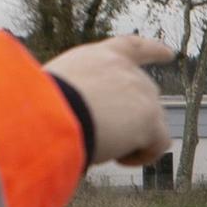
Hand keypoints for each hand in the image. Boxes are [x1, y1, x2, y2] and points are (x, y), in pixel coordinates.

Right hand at [44, 37, 173, 165]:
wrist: (44, 113)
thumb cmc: (35, 108)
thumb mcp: (56, 89)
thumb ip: (78, 94)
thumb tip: (80, 116)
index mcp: (99, 57)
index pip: (133, 47)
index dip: (153, 51)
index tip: (170, 54)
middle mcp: (125, 69)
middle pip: (146, 96)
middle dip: (133, 119)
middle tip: (102, 136)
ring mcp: (141, 91)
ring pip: (152, 124)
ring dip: (131, 140)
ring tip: (99, 147)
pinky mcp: (150, 116)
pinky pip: (159, 144)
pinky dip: (142, 156)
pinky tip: (118, 158)